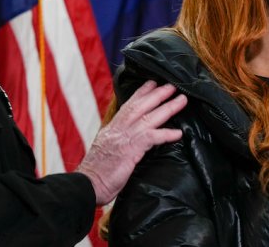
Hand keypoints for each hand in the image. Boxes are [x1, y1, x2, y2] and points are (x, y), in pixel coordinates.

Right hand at [76, 80, 186, 204]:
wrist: (86, 184)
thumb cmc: (96, 173)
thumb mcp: (105, 150)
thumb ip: (117, 141)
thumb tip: (127, 139)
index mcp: (111, 128)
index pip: (128, 105)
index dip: (141, 93)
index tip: (152, 83)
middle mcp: (117, 129)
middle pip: (140, 106)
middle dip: (157, 94)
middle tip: (172, 86)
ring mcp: (124, 138)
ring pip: (149, 117)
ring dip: (167, 108)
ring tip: (181, 100)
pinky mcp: (130, 150)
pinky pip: (151, 138)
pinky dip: (165, 134)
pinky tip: (178, 133)